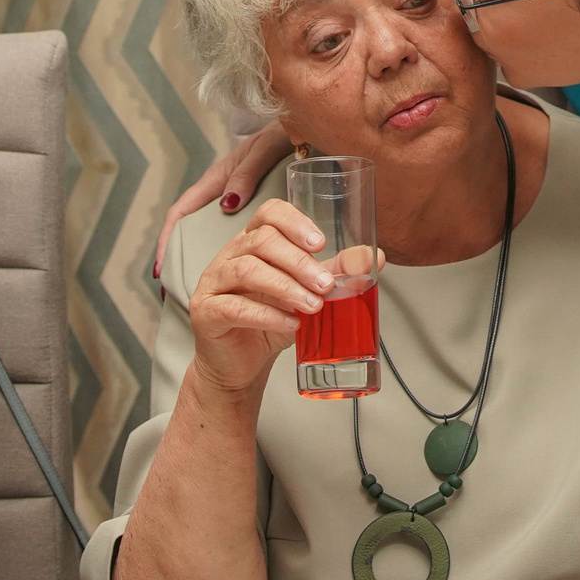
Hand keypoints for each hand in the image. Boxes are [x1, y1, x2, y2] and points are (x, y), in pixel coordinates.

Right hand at [154, 124, 294, 281]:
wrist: (304, 126)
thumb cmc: (281, 134)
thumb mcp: (262, 151)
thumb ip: (246, 174)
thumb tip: (227, 204)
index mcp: (217, 180)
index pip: (181, 212)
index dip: (167, 240)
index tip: (161, 268)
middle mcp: (223, 196)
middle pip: (194, 231)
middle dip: (181, 258)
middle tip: (174, 289)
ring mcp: (239, 205)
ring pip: (219, 240)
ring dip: (209, 262)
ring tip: (203, 291)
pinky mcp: (258, 214)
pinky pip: (244, 241)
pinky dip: (241, 263)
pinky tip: (246, 282)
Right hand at [186, 198, 344, 397]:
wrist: (239, 365)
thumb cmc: (270, 321)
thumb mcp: (307, 293)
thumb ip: (334, 272)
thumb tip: (374, 258)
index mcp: (253, 242)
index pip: (268, 213)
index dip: (294, 222)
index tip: (320, 243)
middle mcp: (230, 256)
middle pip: (261, 240)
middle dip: (298, 261)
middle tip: (325, 284)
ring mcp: (213, 282)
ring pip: (246, 270)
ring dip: (285, 286)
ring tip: (312, 305)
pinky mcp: (205, 312)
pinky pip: (233, 306)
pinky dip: (266, 314)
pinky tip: (290, 323)